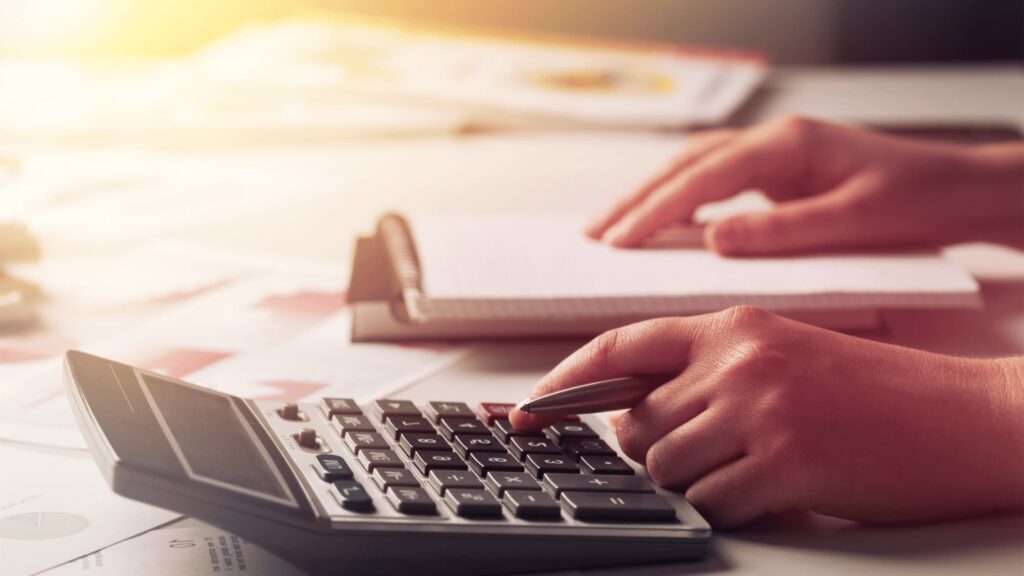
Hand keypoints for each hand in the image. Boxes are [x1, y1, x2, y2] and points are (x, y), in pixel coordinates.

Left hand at [510, 306, 1023, 527]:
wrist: (963, 417)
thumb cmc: (875, 393)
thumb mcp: (782, 356)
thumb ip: (706, 374)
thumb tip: (633, 419)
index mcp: (733, 324)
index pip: (620, 346)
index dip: (565, 380)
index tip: (530, 408)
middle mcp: (737, 360)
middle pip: (636, 423)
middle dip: (654, 451)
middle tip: (706, 457)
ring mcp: (759, 410)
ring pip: (666, 468)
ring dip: (696, 483)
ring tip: (754, 472)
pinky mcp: (784, 463)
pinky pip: (711, 504)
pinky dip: (731, 510)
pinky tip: (776, 494)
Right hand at [586, 117, 1023, 254]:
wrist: (959, 191)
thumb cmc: (917, 201)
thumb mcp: (854, 222)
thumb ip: (782, 231)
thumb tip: (715, 239)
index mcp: (789, 145)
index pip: (704, 176)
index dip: (657, 209)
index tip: (621, 239)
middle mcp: (775, 143)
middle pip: (686, 165)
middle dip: (636, 199)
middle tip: (595, 233)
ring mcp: (775, 156)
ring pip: (695, 170)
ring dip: (651, 197)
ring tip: (612, 227)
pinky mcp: (779, 175)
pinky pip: (714, 184)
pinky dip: (681, 202)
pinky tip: (663, 223)